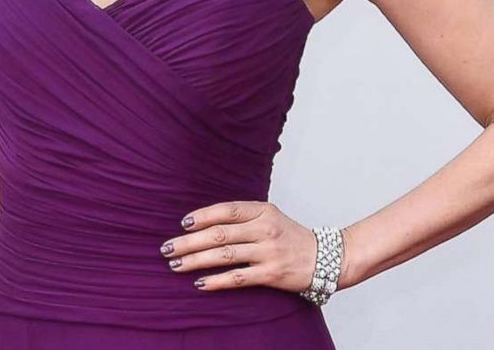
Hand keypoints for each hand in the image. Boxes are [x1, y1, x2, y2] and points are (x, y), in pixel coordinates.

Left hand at [158, 200, 324, 294]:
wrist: (326, 257)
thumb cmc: (290, 237)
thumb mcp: (270, 217)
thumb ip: (243, 216)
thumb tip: (204, 222)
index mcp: (263, 210)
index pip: (226, 210)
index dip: (202, 216)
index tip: (183, 224)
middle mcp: (265, 228)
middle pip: (219, 234)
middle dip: (189, 242)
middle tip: (167, 249)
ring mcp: (268, 252)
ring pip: (224, 255)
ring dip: (196, 261)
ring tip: (176, 266)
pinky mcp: (272, 274)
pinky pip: (238, 277)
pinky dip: (216, 281)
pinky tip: (200, 283)